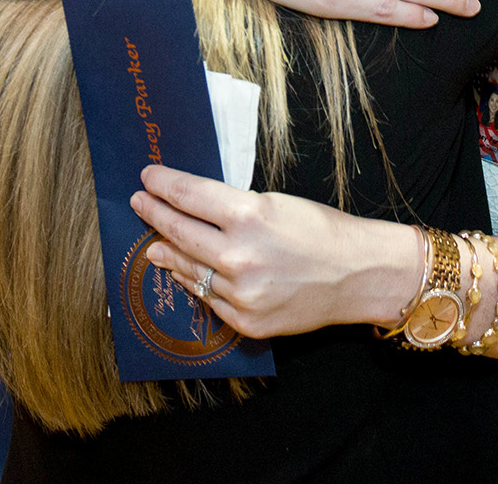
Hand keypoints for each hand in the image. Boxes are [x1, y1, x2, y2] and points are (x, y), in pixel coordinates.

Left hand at [129, 165, 419, 337]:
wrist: (358, 274)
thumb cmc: (321, 230)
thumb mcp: (275, 203)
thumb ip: (229, 209)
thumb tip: (187, 210)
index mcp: (248, 215)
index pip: (188, 195)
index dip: (163, 184)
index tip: (147, 177)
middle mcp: (238, 255)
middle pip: (178, 231)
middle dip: (154, 213)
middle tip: (139, 202)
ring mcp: (240, 293)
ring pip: (187, 268)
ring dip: (167, 252)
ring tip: (153, 243)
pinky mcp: (245, 320)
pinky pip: (207, 298)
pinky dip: (192, 281)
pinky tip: (183, 271)